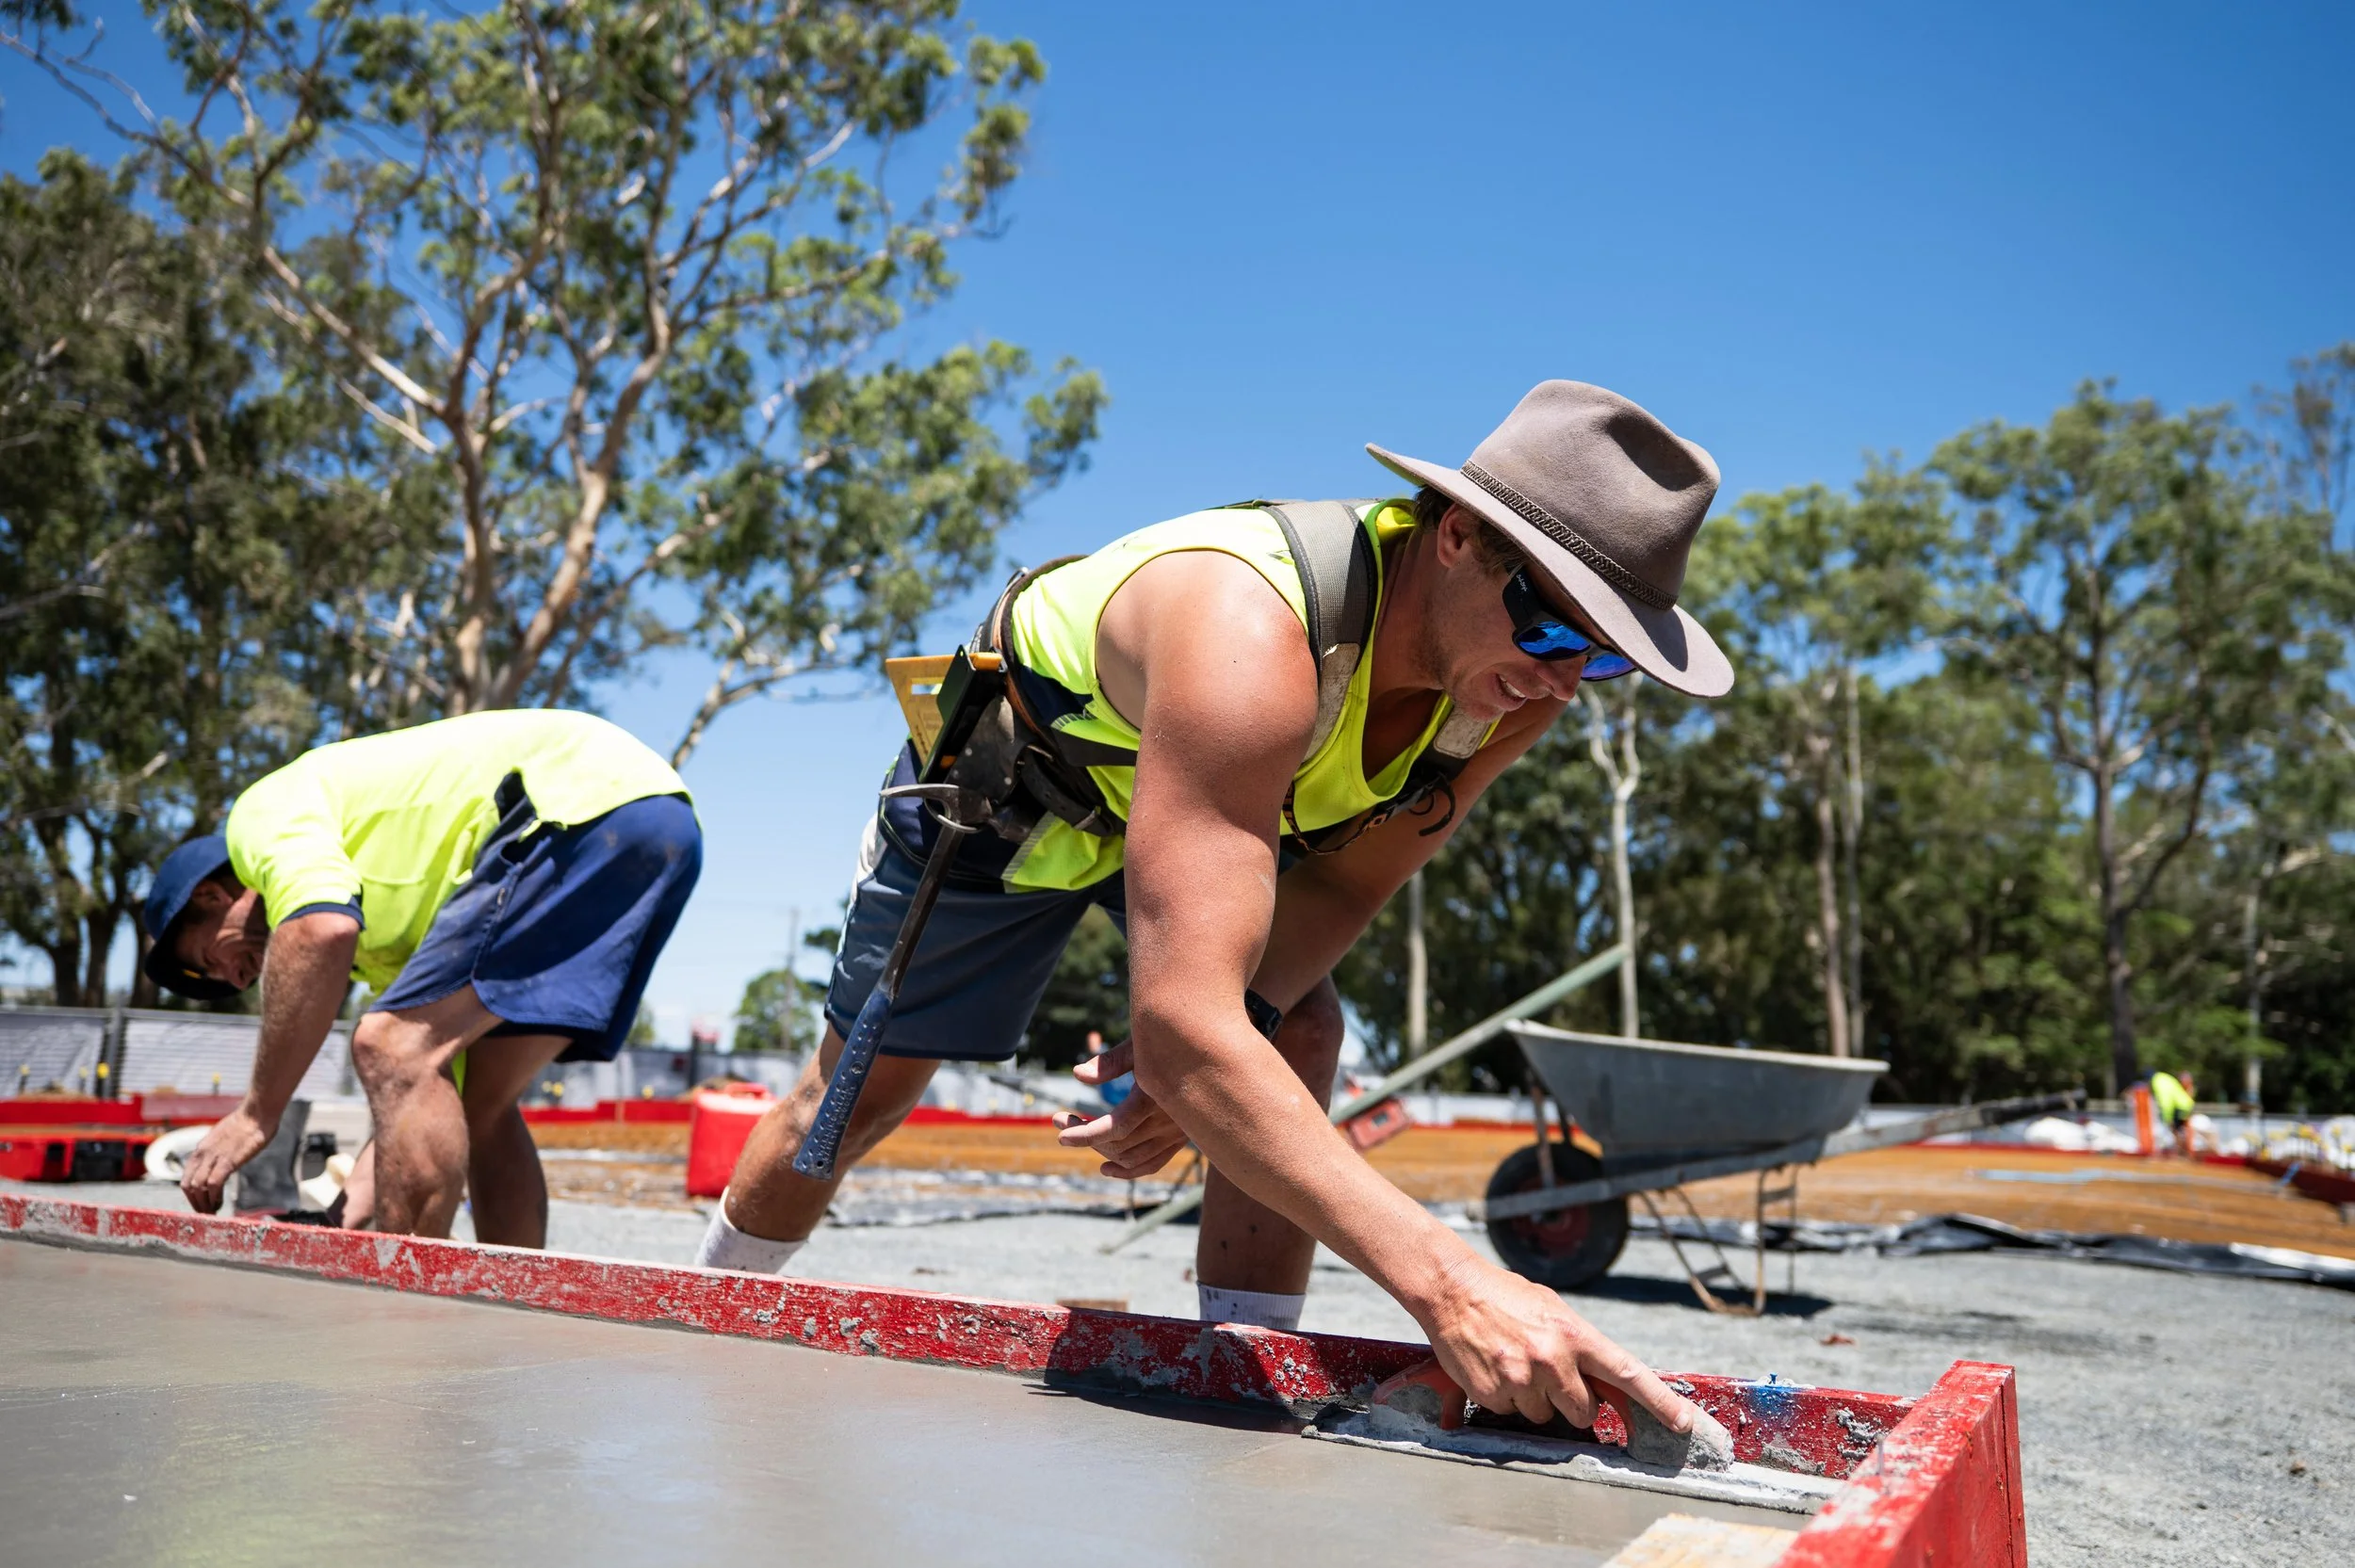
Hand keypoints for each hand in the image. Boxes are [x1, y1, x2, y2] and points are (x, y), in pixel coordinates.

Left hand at [179, 1105, 275, 1214]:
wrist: (257, 1113)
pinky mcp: (228, 1161)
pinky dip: (214, 1197)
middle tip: (206, 1212)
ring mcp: (213, 1157)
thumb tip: (221, 1163)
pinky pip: (213, 1184)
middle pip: (188, 1186)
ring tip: (213, 1212)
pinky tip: (220, 1203)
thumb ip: (218, 1152)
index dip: (192, 1195)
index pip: (186, 1178)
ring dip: (203, 1204)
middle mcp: (202, 1154)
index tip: (201, 1204)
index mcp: (201, 1150)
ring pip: (197, 1187)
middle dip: (195, 1203)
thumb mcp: (224, 1139)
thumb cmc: (247, 1123)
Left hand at [1051, 1039, 1189, 1178]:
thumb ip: (1110, 1062)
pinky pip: (1152, 1164)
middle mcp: (1168, 1121)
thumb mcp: (1141, 1045)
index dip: (1083, 1133)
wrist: (1214, 1055)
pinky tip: (1106, 1167)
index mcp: (1156, 1097)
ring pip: (1131, 1158)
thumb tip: (1078, 1074)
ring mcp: (1177, 1134)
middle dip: (1084, 1135)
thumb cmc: (1173, 1041)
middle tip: (1060, 1119)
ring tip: (1079, 1132)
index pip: (1113, 1127)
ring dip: (1101, 1151)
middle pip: (1118, 1144)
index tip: (1060, 1131)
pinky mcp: (1181, 1139)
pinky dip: (1127, 1170)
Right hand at [1421, 1254, 1698, 1435]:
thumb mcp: (1552, 1311)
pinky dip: (1504, 1397)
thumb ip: (1579, 1345)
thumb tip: (1604, 1382)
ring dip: (1533, 1398)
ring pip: (1543, 1415)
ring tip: (1512, 1362)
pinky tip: (1492, 1368)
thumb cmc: (1506, 1296)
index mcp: (1574, 1334)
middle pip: (1583, 1411)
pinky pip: (1511, 1413)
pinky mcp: (1493, 1394)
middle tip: (1548, 1373)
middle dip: (1571, 1401)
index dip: (1660, 1402)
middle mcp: (1552, 1359)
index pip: (1628, 1373)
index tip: (1685, 1423)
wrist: (1452, 1289)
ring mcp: (1522, 1379)